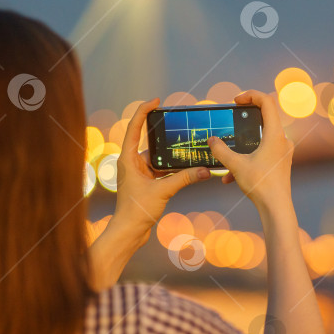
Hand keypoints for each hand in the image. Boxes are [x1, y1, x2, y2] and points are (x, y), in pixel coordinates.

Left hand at [114, 98, 210, 242]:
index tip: (157, 101)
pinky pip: (163, 169)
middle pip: (150, 140)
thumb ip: (185, 178)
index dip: (144, 111)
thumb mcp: (163, 191)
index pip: (135, 127)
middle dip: (165, 133)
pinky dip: (174, 167)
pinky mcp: (147, 183)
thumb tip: (205, 170)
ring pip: (159, 157)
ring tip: (189, 146)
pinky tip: (188, 166)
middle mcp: (132, 162)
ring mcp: (140, 172)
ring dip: (173, 153)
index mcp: (128, 158)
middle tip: (180, 123)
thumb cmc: (136, 211)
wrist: (130, 232)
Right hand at [208, 90, 293, 211]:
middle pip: (265, 117)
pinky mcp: (280, 163)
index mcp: (275, 135)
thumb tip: (211, 140)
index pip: (267, 102)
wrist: (276, 208)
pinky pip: (263, 153)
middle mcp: (282, 140)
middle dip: (245, 118)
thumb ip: (221, 150)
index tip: (236, 101)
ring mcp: (283, 152)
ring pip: (262, 138)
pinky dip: (248, 158)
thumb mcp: (236, 165)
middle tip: (232, 119)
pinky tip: (231, 177)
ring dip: (244, 144)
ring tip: (227, 156)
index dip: (251, 95)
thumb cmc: (261, 185)